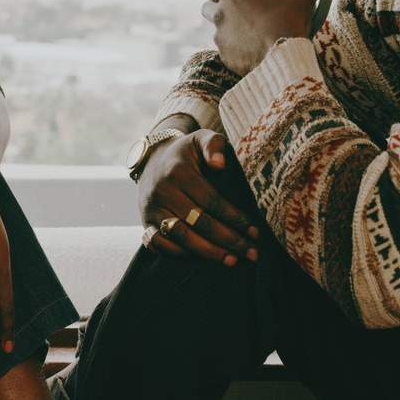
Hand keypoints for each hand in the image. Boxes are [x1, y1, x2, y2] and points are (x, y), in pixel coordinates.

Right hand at [138, 130, 259, 265]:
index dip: (233, 218)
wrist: (152, 161)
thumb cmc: (186, 153)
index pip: (211, 201)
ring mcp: (151, 209)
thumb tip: (220, 164)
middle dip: (228, 240)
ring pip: (180, 238)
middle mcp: (162, 192)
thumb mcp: (201, 139)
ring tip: (232, 260)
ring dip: (208, 253)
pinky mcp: (145, 223)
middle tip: (251, 252)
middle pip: (198, 223)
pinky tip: (203, 259)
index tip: (254, 231)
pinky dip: (181, 255)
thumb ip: (213, 145)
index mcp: (179, 172)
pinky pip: (159, 245)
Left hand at [202, 0, 320, 75]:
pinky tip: (249, 52)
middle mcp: (219, 15)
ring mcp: (220, 38)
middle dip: (215, 8)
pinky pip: (226, 52)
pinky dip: (235, 51)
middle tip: (234, 11)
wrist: (283, 59)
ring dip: (226, 30)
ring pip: (216, 31)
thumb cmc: (288, 23)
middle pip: (206, 7)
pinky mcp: (225, 58)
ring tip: (245, 33)